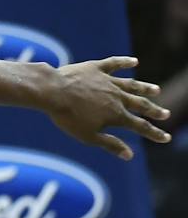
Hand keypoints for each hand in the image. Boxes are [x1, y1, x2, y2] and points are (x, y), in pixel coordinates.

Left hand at [43, 56, 171, 158]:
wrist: (52, 91)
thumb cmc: (68, 117)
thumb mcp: (88, 135)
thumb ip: (110, 144)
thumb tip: (130, 155)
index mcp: (116, 115)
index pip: (140, 126)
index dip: (154, 133)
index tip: (165, 137)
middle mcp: (116, 97)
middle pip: (140, 104)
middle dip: (154, 110)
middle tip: (166, 113)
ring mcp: (107, 81)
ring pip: (131, 85)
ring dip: (144, 88)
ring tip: (156, 90)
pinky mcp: (96, 68)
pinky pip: (114, 64)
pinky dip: (124, 62)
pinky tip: (134, 62)